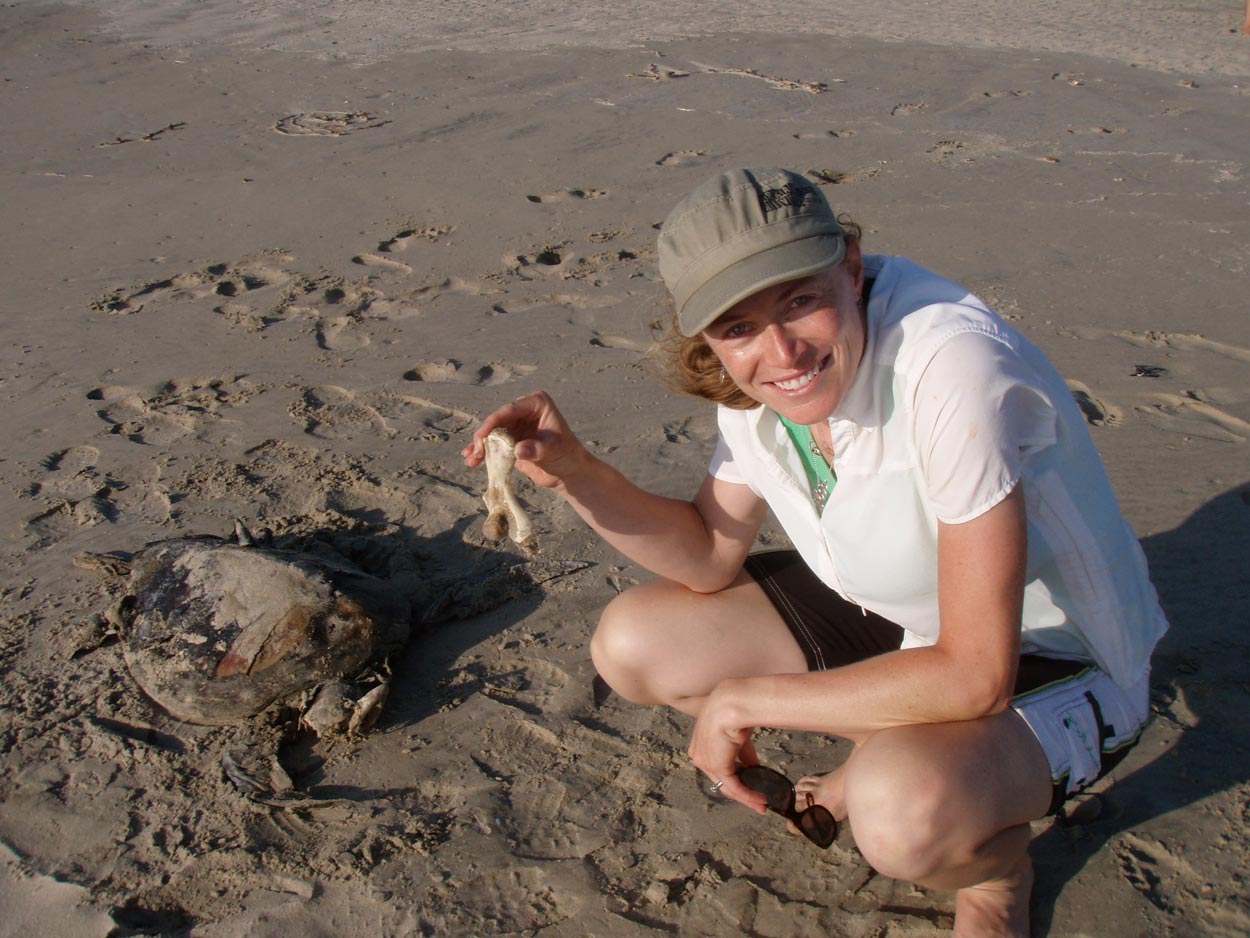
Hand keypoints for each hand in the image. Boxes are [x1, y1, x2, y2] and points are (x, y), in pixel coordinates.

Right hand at [461, 391, 590, 490]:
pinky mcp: (511, 440)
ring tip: (470, 459)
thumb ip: (536, 449)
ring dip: (480, 446)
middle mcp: (524, 411)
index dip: (493, 423)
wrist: (569, 472)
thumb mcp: (554, 450)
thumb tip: (518, 450)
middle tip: (475, 451)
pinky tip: (472, 460)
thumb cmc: (567, 455)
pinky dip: (484, 452)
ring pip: (492, 433)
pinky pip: (493, 444)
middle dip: (483, 436)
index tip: (481, 437)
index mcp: (536, 403)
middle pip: (497, 421)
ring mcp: (516, 425)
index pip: (509, 410)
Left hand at [687, 685, 767, 813]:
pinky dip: (748, 795)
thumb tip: (753, 766)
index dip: (733, 777)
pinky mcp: (717, 767)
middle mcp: (698, 754)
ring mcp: (706, 762)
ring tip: (761, 804)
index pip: (716, 766)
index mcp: (700, 744)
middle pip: (720, 779)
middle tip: (757, 801)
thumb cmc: (734, 709)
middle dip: (741, 792)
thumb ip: (743, 753)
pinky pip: (735, 787)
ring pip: (728, 786)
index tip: (749, 784)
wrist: (731, 703)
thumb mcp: (738, 735)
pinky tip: (759, 799)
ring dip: (747, 797)